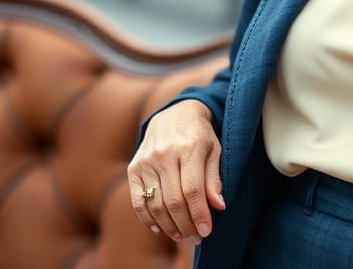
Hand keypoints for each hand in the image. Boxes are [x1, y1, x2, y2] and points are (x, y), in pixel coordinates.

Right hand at [127, 99, 224, 244]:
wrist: (174, 113)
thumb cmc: (200, 134)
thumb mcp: (214, 149)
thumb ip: (214, 177)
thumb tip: (218, 206)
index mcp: (189, 148)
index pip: (193, 189)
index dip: (199, 214)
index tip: (206, 231)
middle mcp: (165, 154)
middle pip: (173, 201)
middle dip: (186, 225)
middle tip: (195, 238)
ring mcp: (146, 161)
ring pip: (156, 204)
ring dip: (169, 226)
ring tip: (182, 235)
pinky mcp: (133, 167)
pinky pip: (138, 200)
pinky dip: (147, 218)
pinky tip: (159, 228)